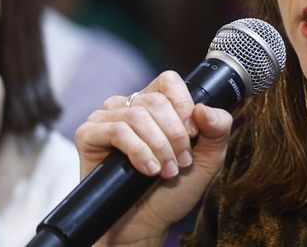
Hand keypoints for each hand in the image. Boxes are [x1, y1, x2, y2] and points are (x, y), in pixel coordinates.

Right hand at [74, 71, 232, 245]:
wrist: (145, 225)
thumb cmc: (172, 192)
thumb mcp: (207, 160)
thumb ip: (218, 130)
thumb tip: (203, 108)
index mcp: (154, 105)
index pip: (168, 81)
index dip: (184, 107)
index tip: (193, 137)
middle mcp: (128, 106)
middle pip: (155, 100)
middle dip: (174, 135)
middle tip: (179, 163)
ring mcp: (106, 118)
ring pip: (136, 114)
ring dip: (158, 147)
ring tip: (165, 171)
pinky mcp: (88, 134)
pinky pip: (116, 130)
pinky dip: (138, 151)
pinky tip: (146, 170)